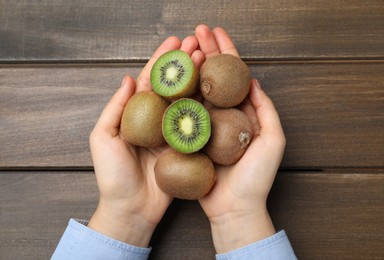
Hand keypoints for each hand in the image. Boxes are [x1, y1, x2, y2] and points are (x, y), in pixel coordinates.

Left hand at [88, 36, 204, 246]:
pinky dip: (205, 107)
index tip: (175, 41)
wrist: (131, 208)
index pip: (150, 80)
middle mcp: (155, 120)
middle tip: (199, 45)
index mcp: (135, 114)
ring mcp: (172, 133)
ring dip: (198, 79)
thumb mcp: (103, 138)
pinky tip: (215, 92)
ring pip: (186, 100)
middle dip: (185, 63)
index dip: (162, 60)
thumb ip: (116, 108)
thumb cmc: (112, 176)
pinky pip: (196, 124)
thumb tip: (129, 79)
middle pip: (172, 86)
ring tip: (209, 60)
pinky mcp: (186, 147)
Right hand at [195, 25, 285, 252]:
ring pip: (196, 90)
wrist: (234, 208)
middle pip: (214, 77)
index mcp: (244, 113)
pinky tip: (170, 80)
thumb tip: (253, 81)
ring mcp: (205, 126)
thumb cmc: (256, 178)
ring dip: (190, 67)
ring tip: (182, 48)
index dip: (226, 51)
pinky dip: (177, 95)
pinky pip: (183, 113)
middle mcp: (224, 115)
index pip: (234, 75)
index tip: (216, 32)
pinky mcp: (190, 138)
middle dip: (205, 52)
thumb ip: (265, 110)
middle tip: (195, 32)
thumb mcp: (272, 142)